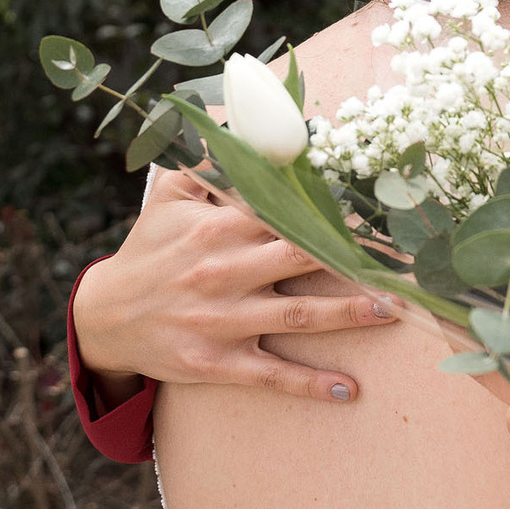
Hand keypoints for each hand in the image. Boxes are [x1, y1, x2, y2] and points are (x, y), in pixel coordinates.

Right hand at [72, 166, 398, 404]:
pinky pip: (270, 375)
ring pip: (297, 316)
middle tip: (404, 256)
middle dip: (354, 257)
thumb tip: (245, 119)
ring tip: (393, 309)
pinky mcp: (217, 362)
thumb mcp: (171, 197)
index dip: (330, 208)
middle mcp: (224, 272)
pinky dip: (310, 384)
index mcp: (218, 226)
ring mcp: (222, 321)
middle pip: (301, 260)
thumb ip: (209, 158)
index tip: (375, 204)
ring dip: (348, 314)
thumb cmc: (150, 249)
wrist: (105, 317)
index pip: (285, 211)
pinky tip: (348, 390)